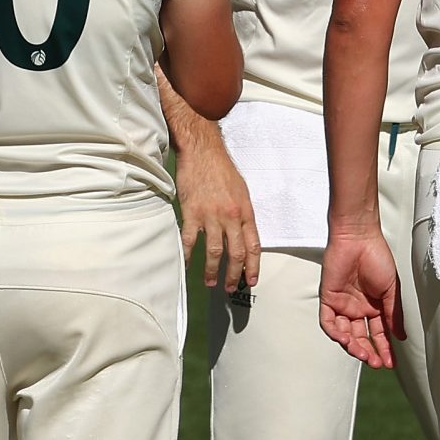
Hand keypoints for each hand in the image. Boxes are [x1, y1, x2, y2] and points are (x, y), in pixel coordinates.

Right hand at [172, 112, 256, 291]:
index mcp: (246, 212)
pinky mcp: (192, 213)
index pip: (253, 246)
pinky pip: (189, 240)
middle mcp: (231, 217)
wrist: (202, 152)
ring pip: (214, 251)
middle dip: (234, 274)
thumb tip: (243, 233)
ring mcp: (211, 216)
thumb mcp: (242, 191)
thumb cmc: (222, 170)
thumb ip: (242, 214)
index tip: (251, 280)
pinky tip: (186, 265)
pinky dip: (187, 255)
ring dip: (213, 269)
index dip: (253, 266)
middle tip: (229, 287)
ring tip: (210, 281)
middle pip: (236, 253)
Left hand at [318, 228, 404, 367]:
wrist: (359, 238)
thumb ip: (394, 315)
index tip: (390, 363)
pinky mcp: (328, 299)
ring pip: (345, 333)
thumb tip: (401, 337)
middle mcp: (358, 308)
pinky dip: (335, 333)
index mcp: (374, 306)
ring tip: (363, 354)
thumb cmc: (377, 257)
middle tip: (376, 363)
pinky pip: (328, 322)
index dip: (384, 348)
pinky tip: (346, 340)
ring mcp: (342, 304)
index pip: (379, 333)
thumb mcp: (391, 291)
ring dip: (353, 346)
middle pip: (361, 337)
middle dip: (368, 352)